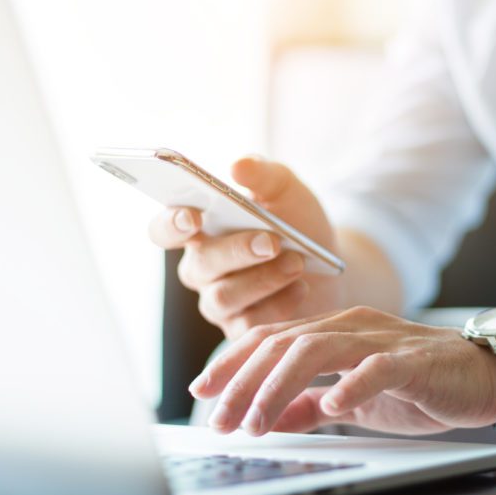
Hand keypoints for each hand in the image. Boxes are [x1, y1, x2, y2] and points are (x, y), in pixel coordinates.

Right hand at [148, 156, 343, 339]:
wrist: (331, 264)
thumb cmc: (298, 221)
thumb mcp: (287, 190)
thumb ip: (263, 174)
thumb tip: (238, 165)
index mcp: (200, 229)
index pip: (164, 230)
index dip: (171, 225)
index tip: (193, 216)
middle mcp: (202, 267)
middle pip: (199, 265)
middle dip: (236, 251)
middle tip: (273, 241)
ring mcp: (219, 301)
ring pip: (224, 297)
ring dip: (263, 278)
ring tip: (297, 261)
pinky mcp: (242, 329)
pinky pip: (250, 324)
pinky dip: (279, 304)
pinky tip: (301, 287)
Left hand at [188, 306, 495, 435]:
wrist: (488, 375)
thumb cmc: (422, 384)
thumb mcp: (355, 398)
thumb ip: (311, 405)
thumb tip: (267, 419)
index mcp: (337, 330)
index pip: (272, 337)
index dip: (233, 361)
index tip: (203, 390)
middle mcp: (353, 326)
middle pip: (284, 342)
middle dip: (244, 381)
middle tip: (221, 419)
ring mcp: (383, 340)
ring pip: (317, 350)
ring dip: (279, 387)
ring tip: (256, 421)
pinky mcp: (414, 362)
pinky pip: (377, 368)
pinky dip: (351, 385)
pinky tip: (331, 406)